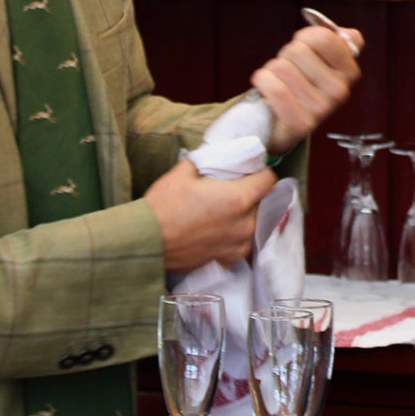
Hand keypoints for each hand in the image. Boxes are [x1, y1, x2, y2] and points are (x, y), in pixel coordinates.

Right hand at [144, 158, 275, 271]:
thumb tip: (215, 157)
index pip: (269, 179)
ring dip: (245, 215)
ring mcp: (238, 243)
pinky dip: (236, 235)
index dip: (260, 171)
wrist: (145, 242)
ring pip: (255, 222)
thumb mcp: (184, 172)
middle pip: (263, 201)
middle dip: (252, 194)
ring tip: (225, 210)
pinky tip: (221, 229)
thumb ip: (208, 161)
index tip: (250, 171)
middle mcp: (246, 223)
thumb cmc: (164, 206)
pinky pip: (242, 242)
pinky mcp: (228, 258)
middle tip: (234, 189)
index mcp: (240, 198)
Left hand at [251, 23, 363, 154]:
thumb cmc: (300, 84)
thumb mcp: (321, 60)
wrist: (281, 123)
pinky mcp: (301, 124)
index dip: (305, 37)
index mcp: (349, 71)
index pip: (324, 38)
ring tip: (279, 83)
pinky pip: (275, 89)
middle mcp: (340, 91)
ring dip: (271, 71)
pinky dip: (264, 83)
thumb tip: (350, 34)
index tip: (303, 48)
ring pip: (282, 67)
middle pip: (297, 50)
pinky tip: (268, 92)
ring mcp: (321, 109)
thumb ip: (336, 42)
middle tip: (288, 71)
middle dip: (285, 56)